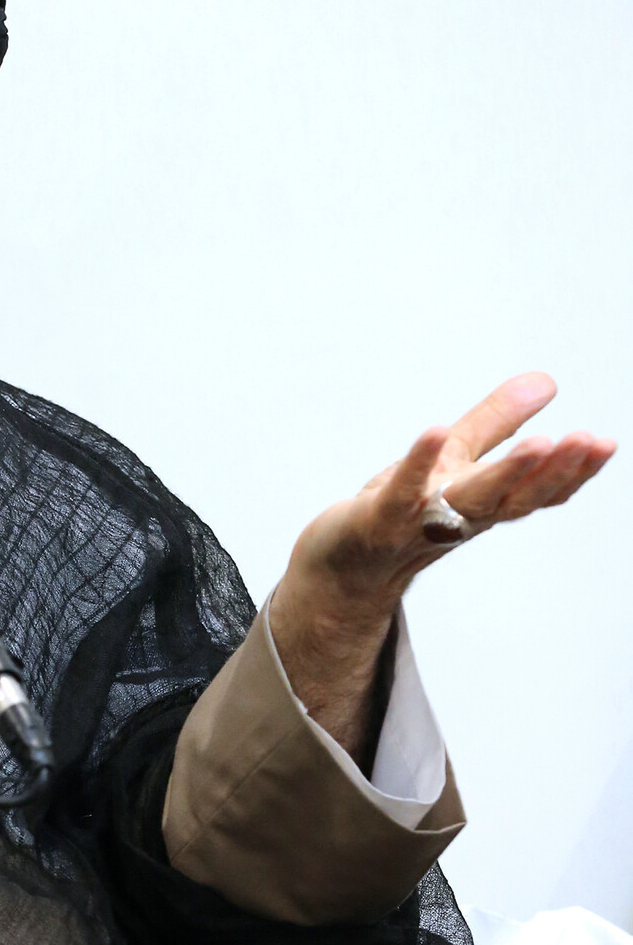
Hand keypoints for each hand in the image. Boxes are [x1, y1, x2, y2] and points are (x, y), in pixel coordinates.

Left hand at [270, 373, 615, 756]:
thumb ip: (498, 421)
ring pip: (470, 500)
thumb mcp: (455, 457)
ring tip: (538, 442)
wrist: (340, 564)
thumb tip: (547, 380)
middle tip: (586, 442)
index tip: (605, 444)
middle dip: (551, 471)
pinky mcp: (378, 518)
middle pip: (513, 498)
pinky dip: (417, 463)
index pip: (537, 491)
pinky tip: (434, 431)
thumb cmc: (400, 508)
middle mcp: (460, 518)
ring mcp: (421, 521)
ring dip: (505, 473)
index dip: (572, 471)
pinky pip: (401, 492)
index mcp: (485, 503)